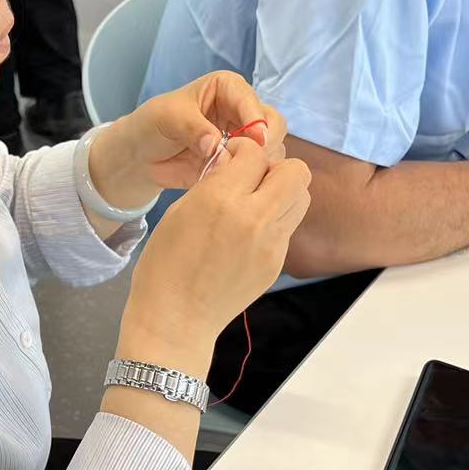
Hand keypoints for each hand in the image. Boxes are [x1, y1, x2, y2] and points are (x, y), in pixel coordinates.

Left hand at [88, 72, 286, 211]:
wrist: (142, 156)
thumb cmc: (153, 125)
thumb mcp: (168, 118)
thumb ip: (193, 128)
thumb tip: (216, 145)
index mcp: (228, 88)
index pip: (253, 102)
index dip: (256, 122)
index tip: (254, 141)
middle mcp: (242, 111)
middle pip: (273, 124)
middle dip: (266, 143)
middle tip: (251, 162)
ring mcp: (244, 139)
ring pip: (272, 149)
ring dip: (262, 163)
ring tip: (238, 174)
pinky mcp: (240, 163)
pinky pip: (259, 170)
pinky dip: (252, 178)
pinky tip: (235, 185)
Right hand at [118, 137, 311, 374]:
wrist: (176, 317)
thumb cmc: (166, 264)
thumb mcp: (181, 210)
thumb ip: (214, 182)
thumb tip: (236, 163)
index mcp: (222, 200)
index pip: (255, 153)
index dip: (243, 152)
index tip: (231, 162)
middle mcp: (254, 218)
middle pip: (296, 171)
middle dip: (276, 168)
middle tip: (254, 180)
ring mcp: (271, 244)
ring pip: (301, 197)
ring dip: (283, 192)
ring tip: (257, 204)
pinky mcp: (276, 263)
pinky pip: (288, 227)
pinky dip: (274, 221)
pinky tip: (249, 234)